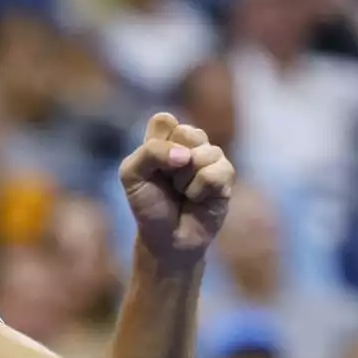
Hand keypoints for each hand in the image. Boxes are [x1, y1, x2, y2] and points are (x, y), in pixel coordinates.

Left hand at [119, 112, 234, 266]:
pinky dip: (199, 190)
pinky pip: (215, 172)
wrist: (166, 237)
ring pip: (204, 153)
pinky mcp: (226, 176)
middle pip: (188, 132)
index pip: (164, 120)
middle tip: (168, 180)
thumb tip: (186, 155)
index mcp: (165, 138)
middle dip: (172, 162)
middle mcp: (190, 144)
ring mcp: (210, 158)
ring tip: (182, 192)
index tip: (151, 166)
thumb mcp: (132, 175)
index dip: (156, 143)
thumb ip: (150, 152)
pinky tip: (197, 199)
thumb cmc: (148, 204)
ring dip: (185, 180)